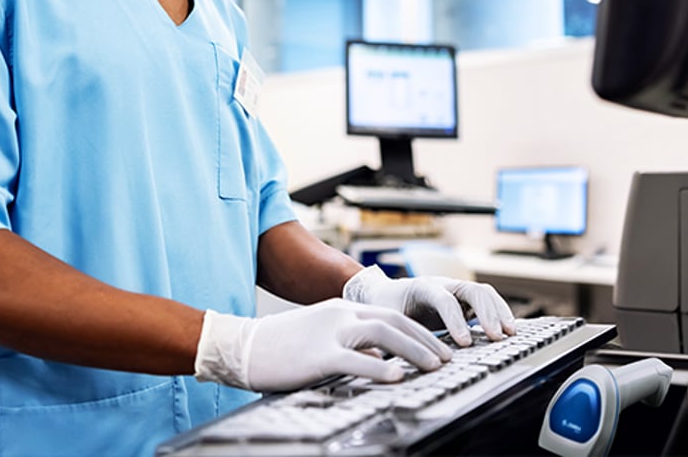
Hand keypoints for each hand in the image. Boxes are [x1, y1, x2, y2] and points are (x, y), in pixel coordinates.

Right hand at [193, 299, 451, 391]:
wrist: (242, 346)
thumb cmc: (280, 346)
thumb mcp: (321, 337)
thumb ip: (351, 344)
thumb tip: (378, 360)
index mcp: (341, 309)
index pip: (390, 314)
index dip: (418, 330)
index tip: (438, 347)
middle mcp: (340, 315)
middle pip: (394, 320)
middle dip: (425, 339)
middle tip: (446, 358)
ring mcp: (329, 332)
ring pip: (382, 334)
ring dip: (413, 350)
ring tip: (433, 366)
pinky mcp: (317, 354)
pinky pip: (355, 360)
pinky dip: (379, 368)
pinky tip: (397, 377)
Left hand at [343, 265, 516, 346]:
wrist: (385, 293)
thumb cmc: (386, 308)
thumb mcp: (388, 320)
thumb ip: (401, 335)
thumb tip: (410, 359)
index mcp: (422, 288)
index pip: (444, 299)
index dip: (456, 320)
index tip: (465, 343)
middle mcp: (443, 285)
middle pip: (472, 290)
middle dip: (488, 313)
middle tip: (497, 337)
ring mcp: (456, 290)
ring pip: (484, 293)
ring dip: (499, 311)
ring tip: (510, 333)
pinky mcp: (464, 300)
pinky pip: (487, 301)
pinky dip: (499, 313)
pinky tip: (508, 331)